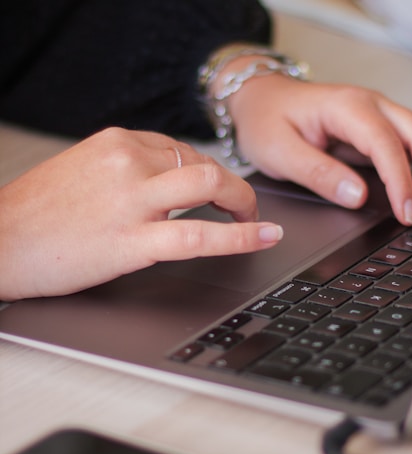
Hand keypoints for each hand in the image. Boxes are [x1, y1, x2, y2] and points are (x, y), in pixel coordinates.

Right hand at [0, 127, 282, 299]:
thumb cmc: (35, 214)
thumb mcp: (82, 172)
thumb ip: (126, 170)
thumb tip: (166, 181)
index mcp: (117, 143)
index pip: (184, 149)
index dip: (211, 173)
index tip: (221, 190)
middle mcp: (128, 161)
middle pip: (205, 162)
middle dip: (234, 187)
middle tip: (243, 208)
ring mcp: (132, 199)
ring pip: (210, 185)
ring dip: (242, 202)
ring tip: (254, 222)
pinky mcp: (132, 239)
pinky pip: (199, 233)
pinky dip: (240, 236)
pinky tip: (263, 237)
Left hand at [230, 75, 411, 224]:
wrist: (262, 98)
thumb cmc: (267, 121)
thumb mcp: (278, 151)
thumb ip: (317, 173)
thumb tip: (356, 196)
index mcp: (347, 108)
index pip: (386, 144)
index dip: (402, 181)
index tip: (409, 213)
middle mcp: (372, 105)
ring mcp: (382, 113)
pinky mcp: (385, 126)